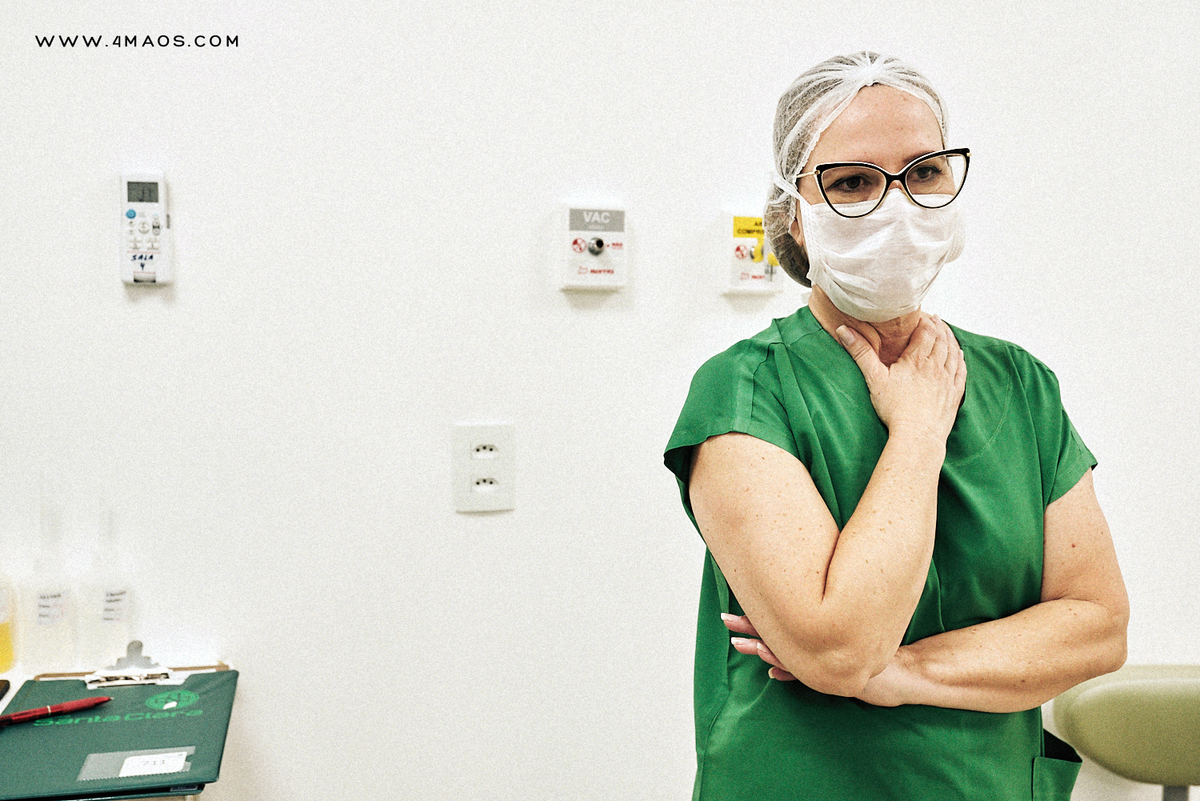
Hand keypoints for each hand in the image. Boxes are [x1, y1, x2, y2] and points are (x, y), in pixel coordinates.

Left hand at [723, 613, 914, 703]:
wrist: (903, 673)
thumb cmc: (870, 654)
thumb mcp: (841, 644)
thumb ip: (816, 636)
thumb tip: (782, 645)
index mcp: (815, 632)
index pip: (778, 621)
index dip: (754, 618)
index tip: (730, 613)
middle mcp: (818, 644)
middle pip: (777, 632)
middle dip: (750, 627)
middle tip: (725, 620)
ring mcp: (824, 660)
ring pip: (788, 651)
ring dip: (764, 647)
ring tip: (741, 644)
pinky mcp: (835, 677)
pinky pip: (806, 674)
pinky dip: (788, 671)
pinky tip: (772, 671)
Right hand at [837, 315, 965, 442]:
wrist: (917, 436)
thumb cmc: (895, 409)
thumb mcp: (874, 378)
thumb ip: (860, 352)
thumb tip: (843, 330)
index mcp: (917, 360)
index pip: (926, 332)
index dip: (925, 321)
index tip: (922, 314)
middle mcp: (936, 367)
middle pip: (941, 339)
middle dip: (939, 326)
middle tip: (935, 318)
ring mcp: (947, 380)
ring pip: (953, 352)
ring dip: (951, 339)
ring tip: (946, 331)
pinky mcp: (954, 394)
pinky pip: (961, 371)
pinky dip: (961, 359)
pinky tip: (959, 355)